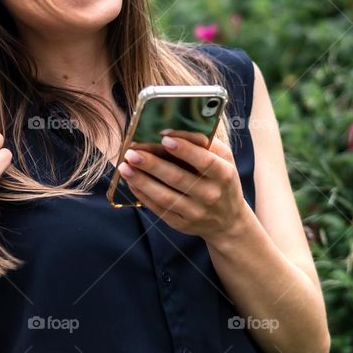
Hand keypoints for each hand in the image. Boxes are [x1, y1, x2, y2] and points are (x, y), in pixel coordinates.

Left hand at [117, 130, 246, 240]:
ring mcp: (195, 212)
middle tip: (132, 152)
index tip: (164, 138)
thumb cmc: (222, 181)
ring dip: (141, 180)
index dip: (185, 150)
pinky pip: (158, 208)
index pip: (205, 161)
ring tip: (124, 166)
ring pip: (164, 196)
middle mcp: (210, 195)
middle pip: (178, 178)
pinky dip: (142, 194)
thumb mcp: (224, 159)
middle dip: (152, 164)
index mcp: (224, 175)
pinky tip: (131, 181)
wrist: (228, 221)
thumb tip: (174, 129)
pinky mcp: (181, 223)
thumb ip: (204, 143)